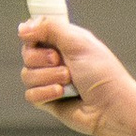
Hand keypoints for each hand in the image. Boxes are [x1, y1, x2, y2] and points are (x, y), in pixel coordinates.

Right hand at [21, 15, 134, 135]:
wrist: (112, 107)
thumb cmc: (103, 74)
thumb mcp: (78, 42)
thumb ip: (50, 28)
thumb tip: (23, 27)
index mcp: (64, 43)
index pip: (34, 34)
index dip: (34, 37)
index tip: (45, 41)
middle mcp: (55, 61)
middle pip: (27, 55)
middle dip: (43, 60)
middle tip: (64, 63)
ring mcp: (50, 81)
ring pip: (26, 75)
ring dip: (49, 77)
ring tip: (69, 81)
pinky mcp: (48, 101)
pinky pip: (30, 95)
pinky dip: (45, 93)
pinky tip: (62, 94)